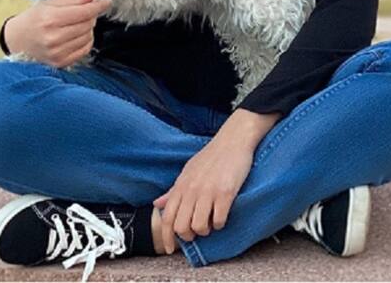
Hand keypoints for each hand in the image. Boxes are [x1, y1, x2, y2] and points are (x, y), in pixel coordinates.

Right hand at [3, 0, 111, 67]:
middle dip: (91, 15)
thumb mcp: (50, 4)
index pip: (83, 12)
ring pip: (88, 37)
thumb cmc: (34, 19)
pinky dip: (86, 40)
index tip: (107, 1)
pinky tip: (77, 35)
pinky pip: (85, 49)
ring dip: (88, 28)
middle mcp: (53, 38)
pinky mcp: (60, 63)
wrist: (18, 40)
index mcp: (50, 19)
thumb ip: (73, 0)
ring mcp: (57, 52)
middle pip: (87, 24)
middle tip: (86, 10)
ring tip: (77, 23)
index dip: (98, 6)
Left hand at [152, 129, 253, 253]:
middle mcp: (192, 190)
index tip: (171, 249)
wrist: (233, 140)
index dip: (167, 237)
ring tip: (211, 223)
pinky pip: (219, 220)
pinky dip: (220, 224)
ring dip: (206, 231)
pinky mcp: (225, 192)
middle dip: (189, 236)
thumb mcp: (188, 171)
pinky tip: (222, 216)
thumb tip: (157, 203)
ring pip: (199, 227)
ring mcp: (208, 191)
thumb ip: (173, 190)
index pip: (167, 217)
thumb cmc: (211, 157)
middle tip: (198, 232)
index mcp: (181, 185)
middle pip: (181, 226)